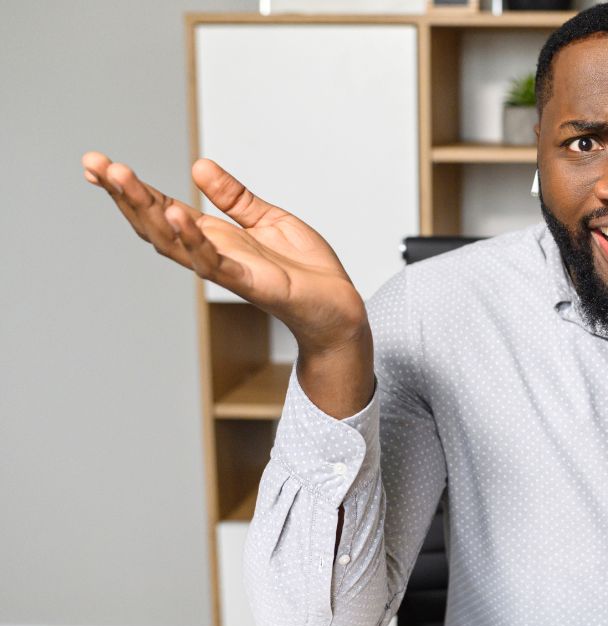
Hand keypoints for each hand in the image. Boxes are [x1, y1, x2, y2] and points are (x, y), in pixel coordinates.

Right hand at [80, 151, 368, 354]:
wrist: (339, 308)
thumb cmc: (305, 270)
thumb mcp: (269, 220)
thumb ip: (235, 198)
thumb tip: (199, 166)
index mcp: (215, 238)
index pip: (163, 209)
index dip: (131, 188)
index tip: (97, 164)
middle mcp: (213, 255)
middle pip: (157, 224)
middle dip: (125, 195)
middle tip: (97, 164)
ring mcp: (228, 271)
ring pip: (176, 243)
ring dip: (149, 213)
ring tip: (125, 180)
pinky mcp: (252, 283)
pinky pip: (215, 264)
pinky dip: (195, 241)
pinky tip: (178, 215)